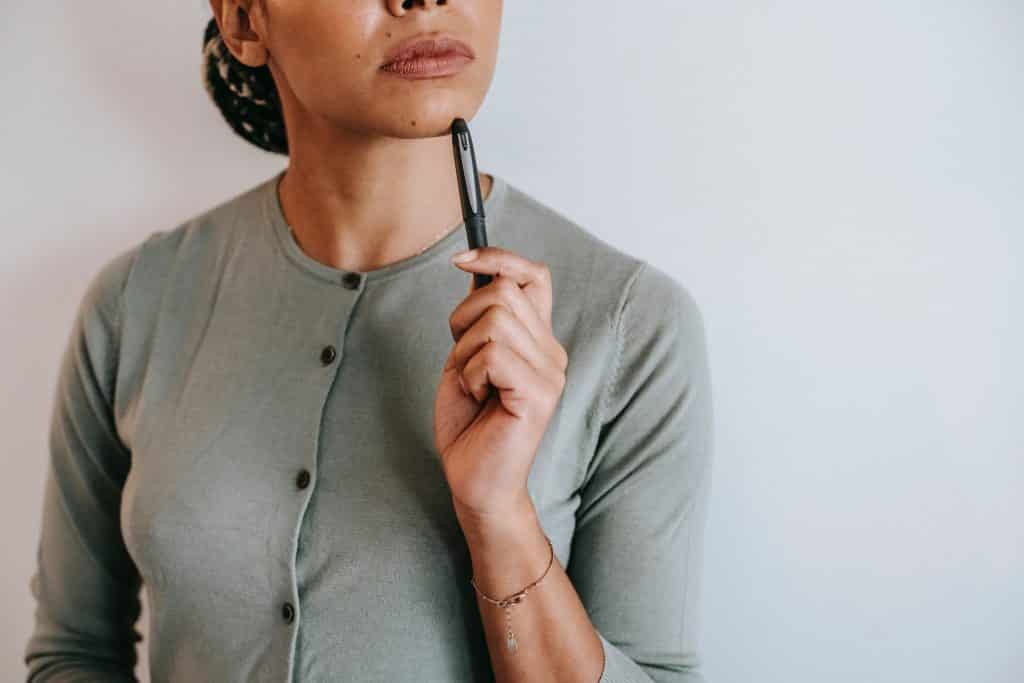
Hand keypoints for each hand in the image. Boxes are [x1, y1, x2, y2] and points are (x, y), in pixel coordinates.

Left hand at [433, 246, 567, 530]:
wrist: (476, 482)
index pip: (534, 275)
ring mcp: (550, 372)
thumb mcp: (468, 357)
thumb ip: (480, 318)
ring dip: (464, 353)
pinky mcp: (539, 393)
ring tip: (473, 386)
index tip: (461, 260)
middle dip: (462, 321)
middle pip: (502, 292)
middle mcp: (552, 351)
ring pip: (493, 320)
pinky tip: (478, 399)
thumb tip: (476, 269)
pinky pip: (492, 354)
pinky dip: (470, 375)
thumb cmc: (469, 423)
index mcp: (538, 340)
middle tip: (463, 363)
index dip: (499, 258)